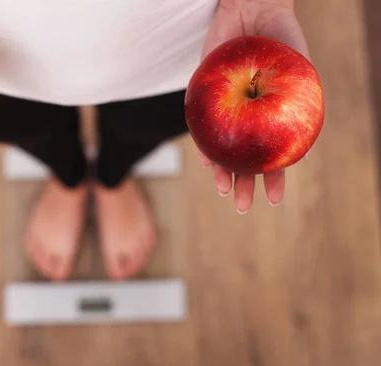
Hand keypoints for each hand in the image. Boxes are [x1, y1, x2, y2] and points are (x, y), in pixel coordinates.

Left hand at [198, 0, 309, 212]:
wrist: (253, 8)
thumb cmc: (281, 40)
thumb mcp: (298, 74)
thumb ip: (299, 107)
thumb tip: (303, 151)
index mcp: (270, 119)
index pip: (273, 157)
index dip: (274, 180)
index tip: (275, 200)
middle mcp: (247, 119)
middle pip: (244, 159)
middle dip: (243, 184)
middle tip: (242, 205)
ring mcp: (225, 111)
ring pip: (222, 148)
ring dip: (222, 171)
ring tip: (223, 189)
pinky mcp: (203, 96)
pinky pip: (202, 126)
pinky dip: (203, 143)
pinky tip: (205, 160)